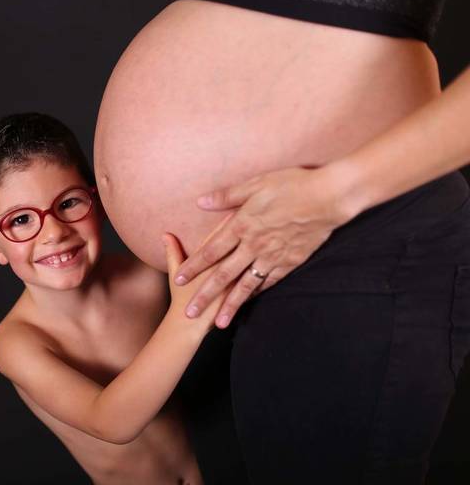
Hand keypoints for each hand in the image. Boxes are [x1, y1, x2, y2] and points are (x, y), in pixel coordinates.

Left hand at [174, 165, 356, 327]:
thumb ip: (227, 196)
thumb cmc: (291, 184)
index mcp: (242, 226)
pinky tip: (249, 301)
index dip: (193, 266)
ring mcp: (273, 256)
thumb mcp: (255, 184)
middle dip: (205, 296)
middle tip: (190, 314)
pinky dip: (258, 293)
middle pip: (224, 275)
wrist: (329, 197)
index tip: (178, 280)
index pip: (211, 251)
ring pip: (247, 286)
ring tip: (219, 323)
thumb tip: (200, 202)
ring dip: (231, 305)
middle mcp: (254, 245)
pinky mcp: (291, 262)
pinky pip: (270, 281)